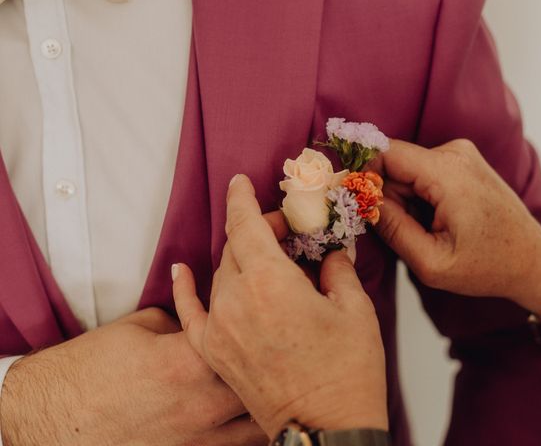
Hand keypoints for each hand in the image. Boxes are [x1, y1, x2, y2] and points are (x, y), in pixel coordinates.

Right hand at [0, 308, 266, 445]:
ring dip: (271, 402)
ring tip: (280, 386)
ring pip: (261, 421)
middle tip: (285, 352)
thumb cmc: (89, 369)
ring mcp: (199, 436)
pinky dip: (250, 432)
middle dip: (277, 365)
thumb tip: (204, 319)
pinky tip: (253, 417)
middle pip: (265, 380)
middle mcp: (202, 400)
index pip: (245, 333)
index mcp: (190, 358)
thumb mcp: (139, 327)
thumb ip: (183, 321)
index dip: (259, 321)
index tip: (268, 312)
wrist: (48, 420)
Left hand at [172, 174, 387, 438]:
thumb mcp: (355, 309)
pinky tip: (181, 271)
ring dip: (240, 258)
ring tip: (267, 259)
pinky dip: (185, 289)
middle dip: (257, 231)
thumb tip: (330, 253)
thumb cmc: (348, 372)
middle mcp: (237, 301)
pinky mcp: (214, 353)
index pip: (247, 225)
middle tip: (285, 231)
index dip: (243, 199)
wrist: (329, 429)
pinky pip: (190, 312)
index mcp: (272, 283)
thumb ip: (337, 269)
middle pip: (236, 247)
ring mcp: (221, 328)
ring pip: (220, 274)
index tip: (241, 182)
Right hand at [372, 139, 540, 305]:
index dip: (364, 175)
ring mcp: (461, 153)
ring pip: (407, 170)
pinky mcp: (462, 160)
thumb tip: (361, 200)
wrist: (533, 260)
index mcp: (448, 173)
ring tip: (430, 229)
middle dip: (388, 197)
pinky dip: (420, 196)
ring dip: (406, 200)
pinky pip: (423, 172)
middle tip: (407, 233)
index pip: (385, 152)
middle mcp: (455, 152)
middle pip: (395, 164)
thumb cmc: (488, 266)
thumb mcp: (431, 261)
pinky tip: (438, 220)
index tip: (357, 204)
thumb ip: (391, 229)